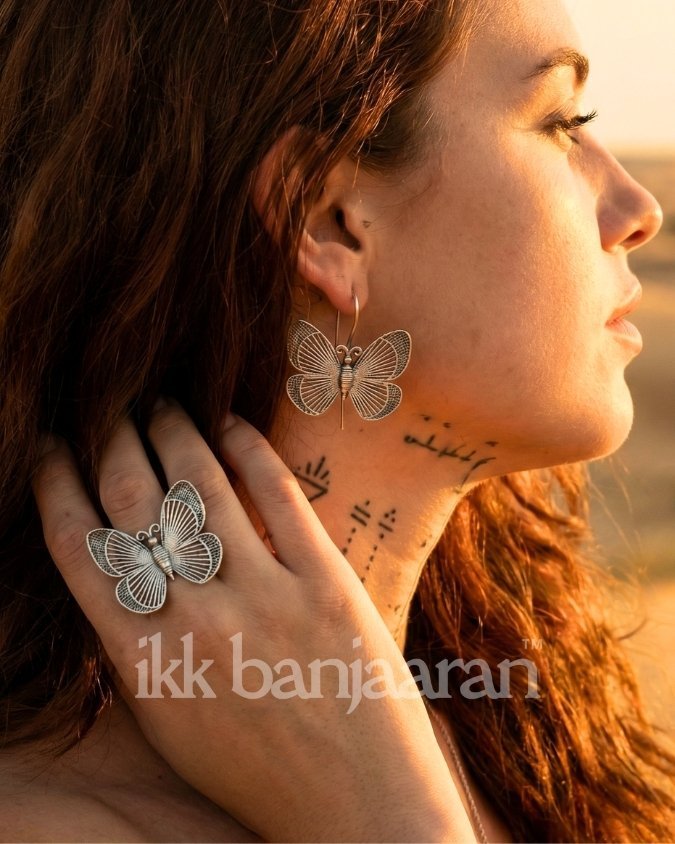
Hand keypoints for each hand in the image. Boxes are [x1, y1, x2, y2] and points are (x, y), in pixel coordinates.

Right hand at [33, 401, 475, 842]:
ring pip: (200, 483)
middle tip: (108, 408)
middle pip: (132, 498)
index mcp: (144, 659)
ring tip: (162, 403)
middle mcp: (194, 619)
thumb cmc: (258, 770)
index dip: (55, 481)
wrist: (358, 807)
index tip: (49, 445)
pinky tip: (231, 423)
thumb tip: (112, 571)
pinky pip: (278, 495)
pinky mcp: (326, 584)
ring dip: (173, 429)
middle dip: (110, 438)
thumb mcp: (172, 721)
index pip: (79, 546)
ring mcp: (263, 597)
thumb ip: (136, 647)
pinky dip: (249, 448)